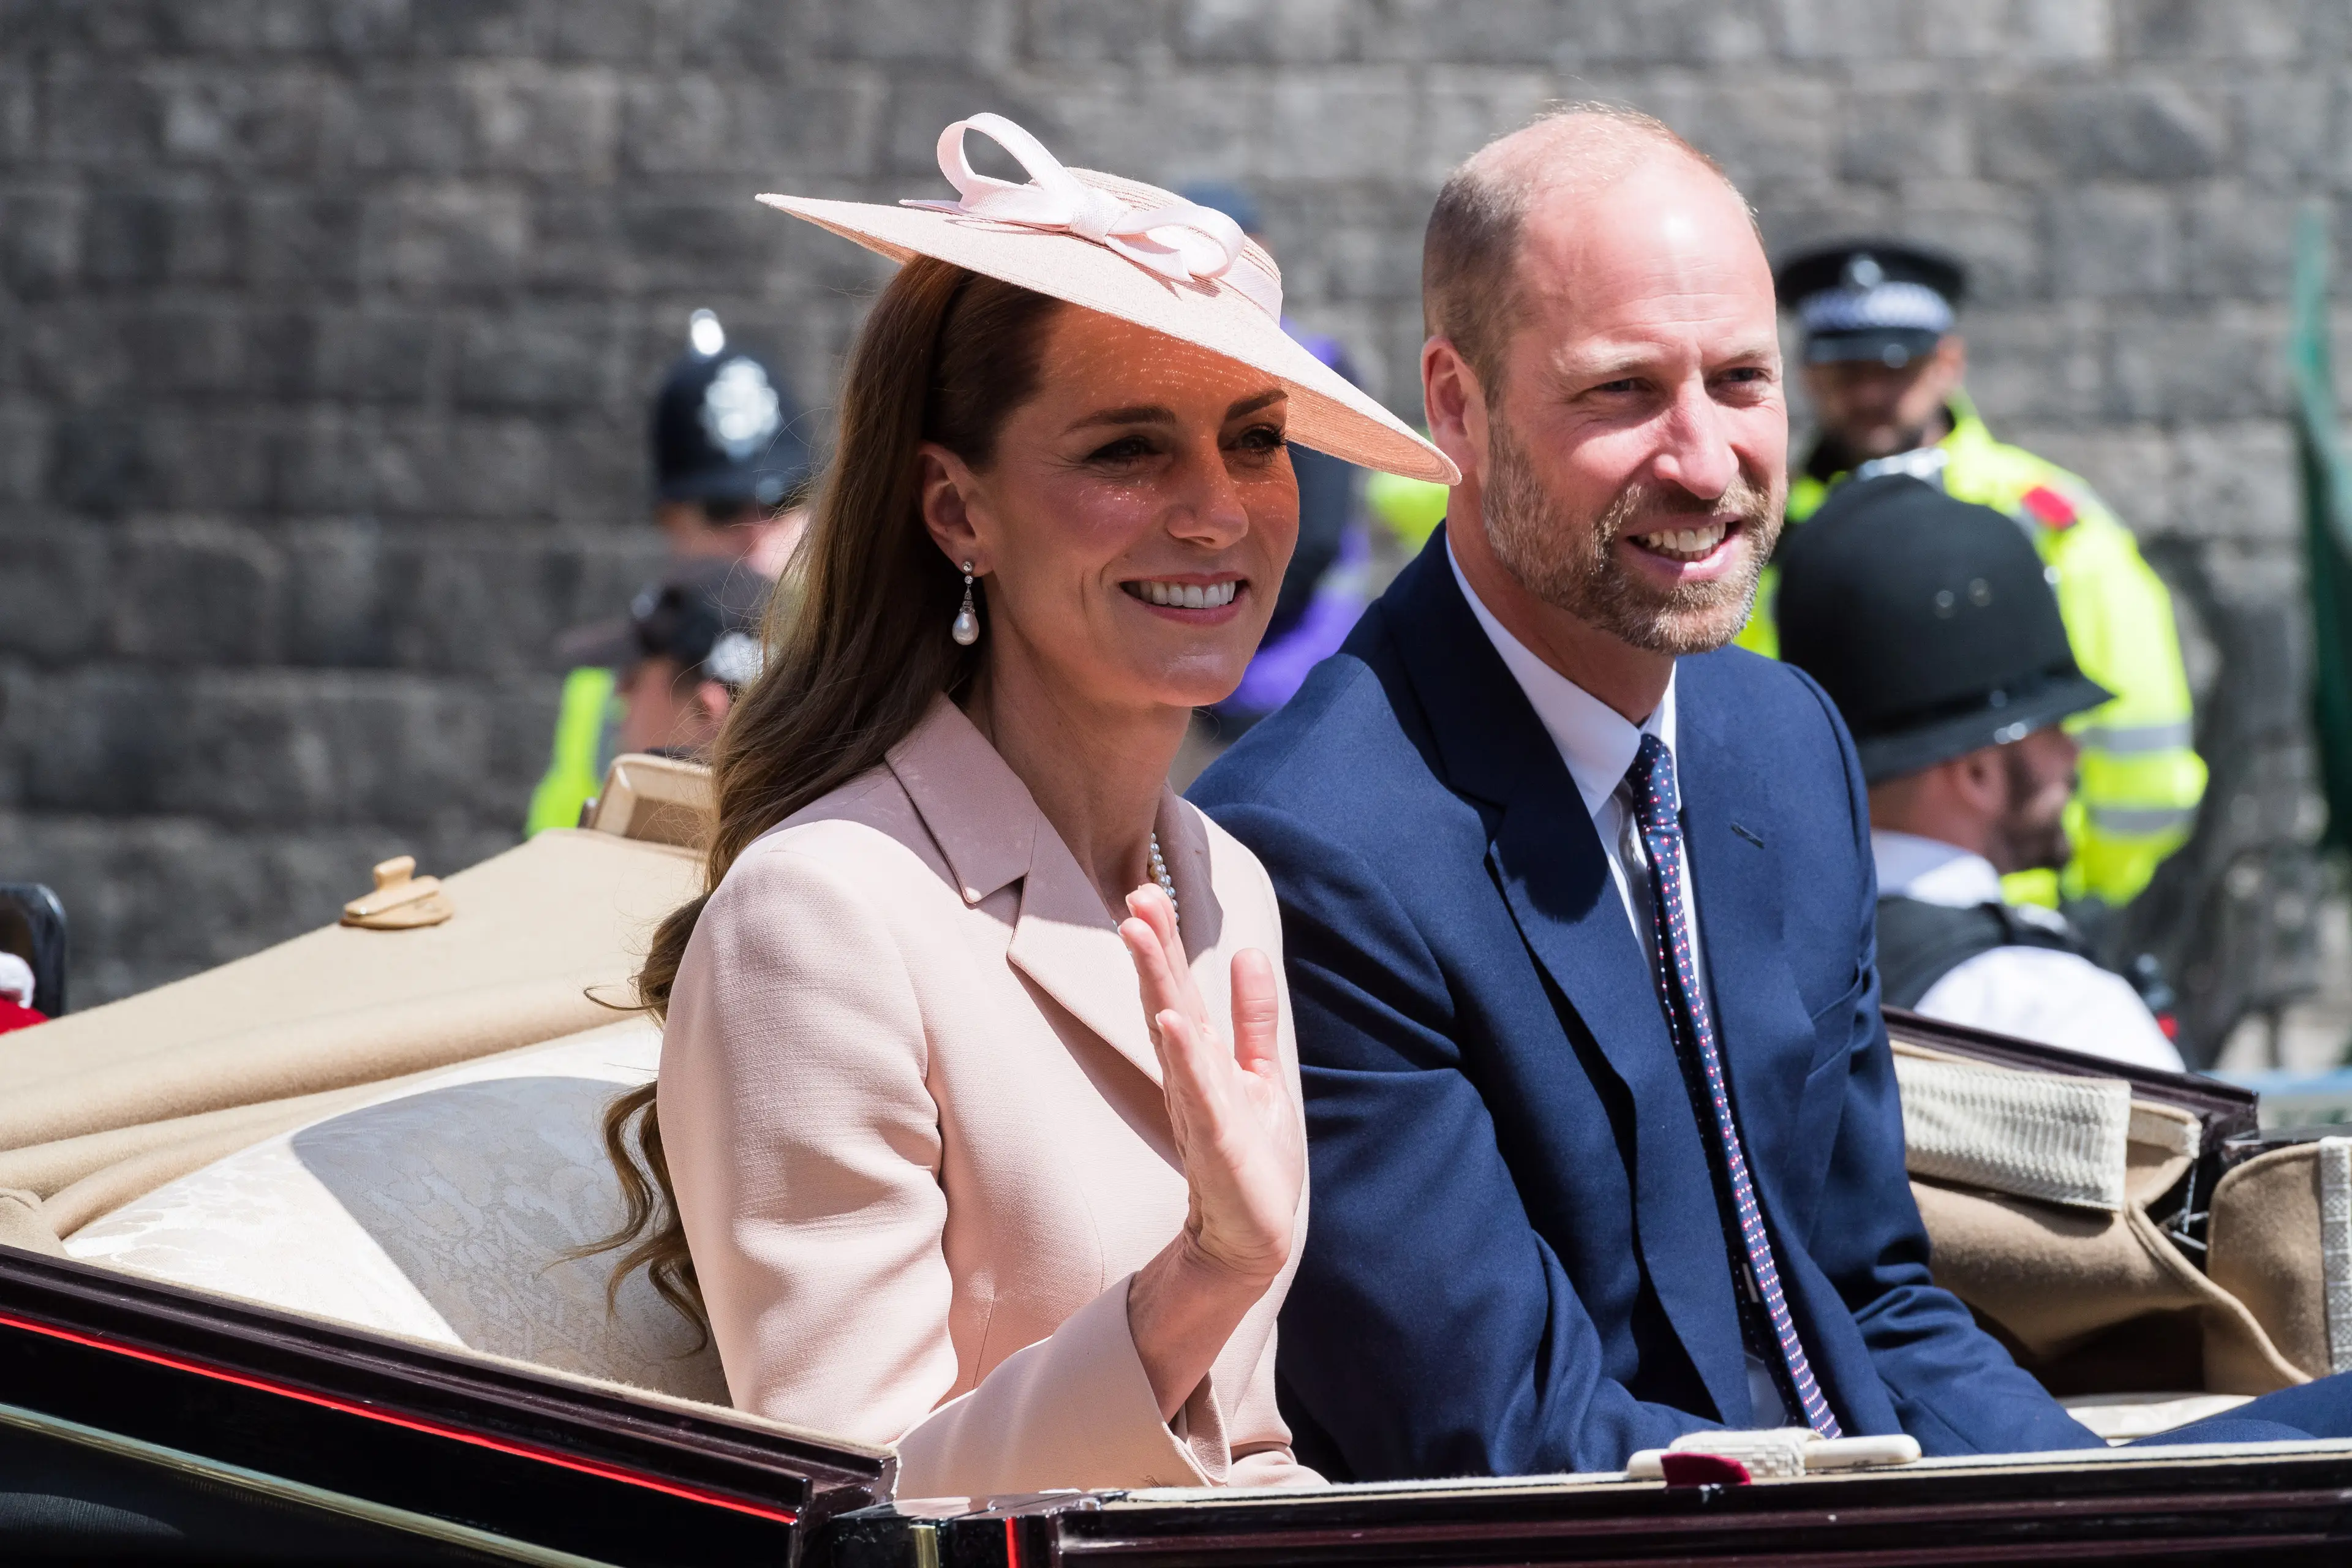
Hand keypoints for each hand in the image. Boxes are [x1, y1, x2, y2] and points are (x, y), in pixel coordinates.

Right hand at [1118, 884, 1303, 1288]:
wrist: (1253, 1237)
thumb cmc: (1251, 1159)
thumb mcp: (1259, 1075)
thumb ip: (1252, 1018)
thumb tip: (1249, 953)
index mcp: (1200, 1057)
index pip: (1177, 987)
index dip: (1164, 940)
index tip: (1147, 887)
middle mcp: (1191, 1076)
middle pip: (1167, 1000)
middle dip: (1153, 948)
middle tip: (1135, 895)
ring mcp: (1199, 1107)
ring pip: (1174, 1035)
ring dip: (1157, 983)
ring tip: (1141, 937)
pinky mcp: (1216, 1142)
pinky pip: (1198, 1091)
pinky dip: (1185, 1055)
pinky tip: (1172, 1022)